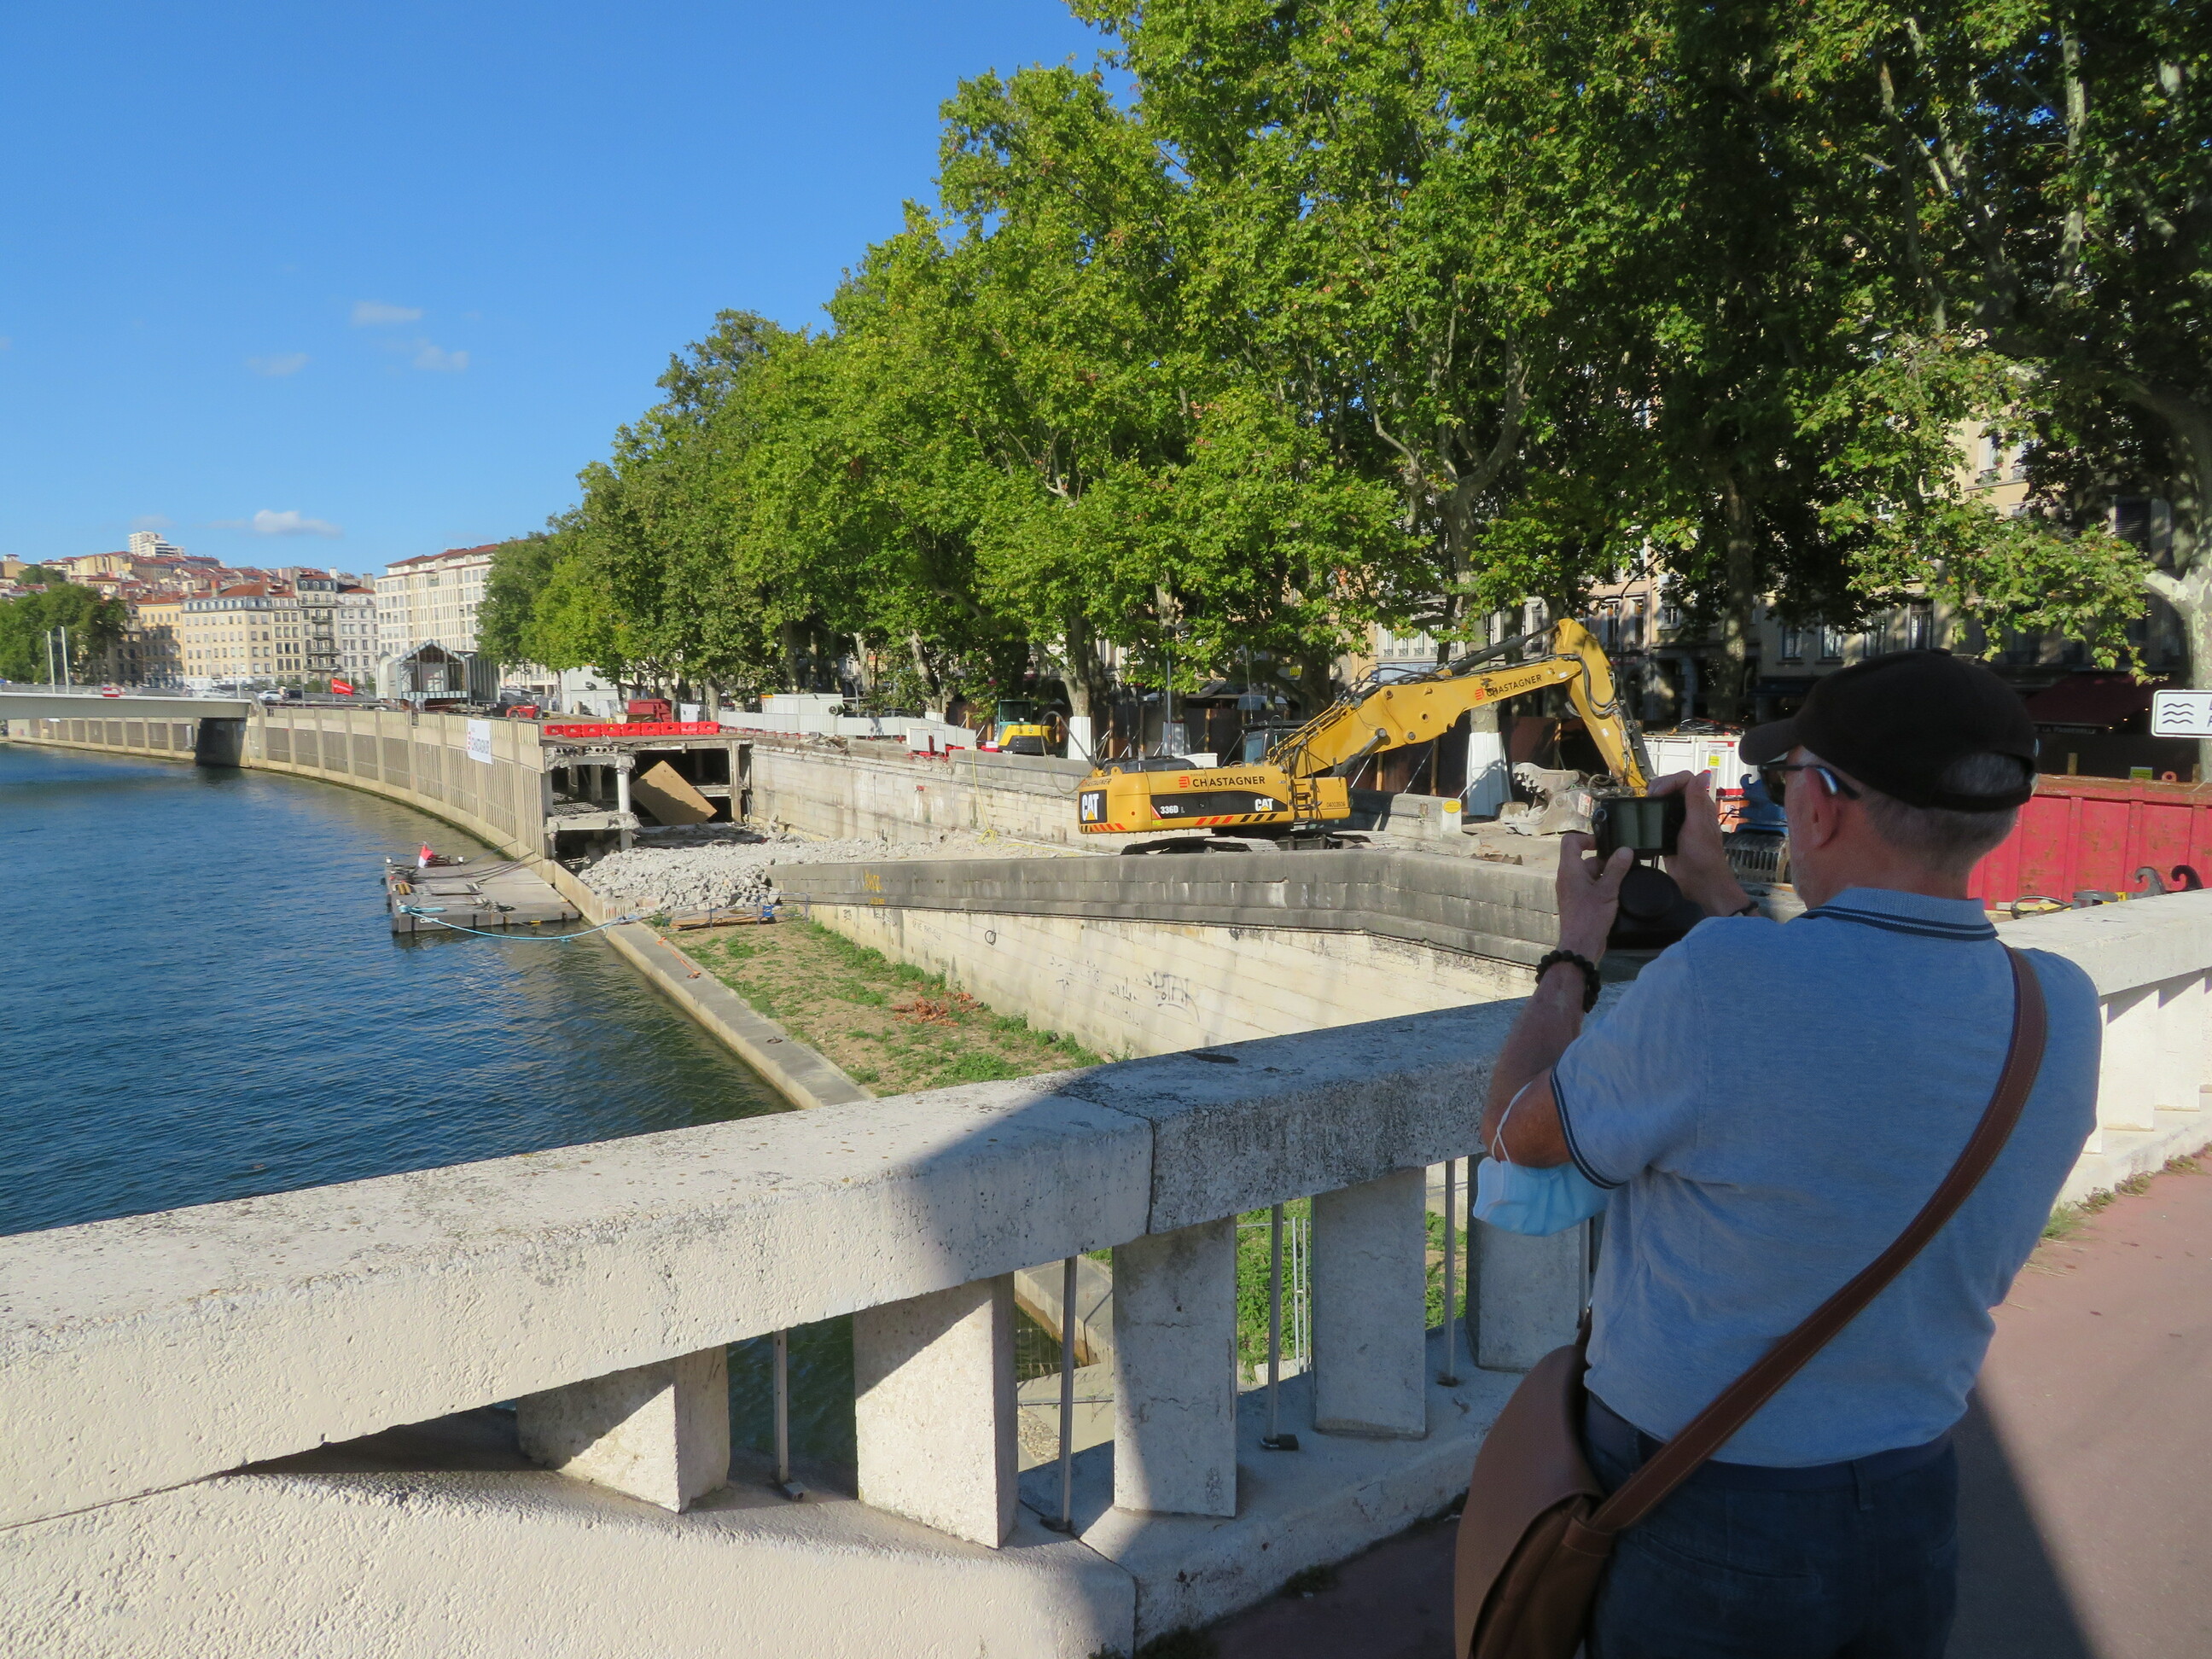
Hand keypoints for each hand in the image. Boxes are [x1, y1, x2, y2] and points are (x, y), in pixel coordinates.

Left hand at [1556, 831, 1632, 960]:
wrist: (1580, 945)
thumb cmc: (1590, 917)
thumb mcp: (1607, 890)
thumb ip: (1616, 869)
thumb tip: (1625, 850)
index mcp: (1569, 870)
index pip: (1570, 841)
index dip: (1587, 838)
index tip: (1605, 844)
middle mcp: (1568, 877)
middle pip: (1585, 859)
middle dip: (1605, 862)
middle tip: (1624, 867)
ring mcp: (1572, 890)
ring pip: (1590, 874)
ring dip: (1606, 876)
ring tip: (1623, 882)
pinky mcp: (1579, 902)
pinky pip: (1591, 887)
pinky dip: (1603, 887)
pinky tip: (1617, 894)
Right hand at [1650, 772, 1753, 915]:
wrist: (1699, 882)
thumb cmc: (1702, 855)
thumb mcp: (1698, 826)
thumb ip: (1696, 801)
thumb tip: (1700, 775)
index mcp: (1700, 805)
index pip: (1686, 780)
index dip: (1671, 781)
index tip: (1658, 793)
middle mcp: (1689, 811)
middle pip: (1673, 787)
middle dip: (1659, 786)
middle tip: (1648, 798)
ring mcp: (1678, 822)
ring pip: (1664, 801)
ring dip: (1653, 799)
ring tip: (1643, 805)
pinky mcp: (1668, 834)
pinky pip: (1658, 818)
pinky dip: (1650, 813)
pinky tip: (1643, 818)